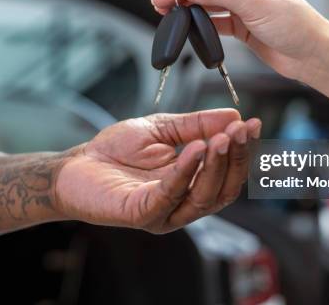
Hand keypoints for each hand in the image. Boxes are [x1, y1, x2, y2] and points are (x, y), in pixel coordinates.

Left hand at [55, 109, 260, 233]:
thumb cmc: (116, 150)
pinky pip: (170, 195)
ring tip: (224, 137)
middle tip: (242, 130)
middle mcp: (182, 203)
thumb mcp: (163, 129)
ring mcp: (163, 212)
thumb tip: (235, 114)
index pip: (227, 174)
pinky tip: (196, 148)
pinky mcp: (141, 214)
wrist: (76, 165)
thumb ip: (198, 125)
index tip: (252, 124)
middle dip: (236, 159)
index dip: (243, 151)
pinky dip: (186, 172)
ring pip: (203, 197)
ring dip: (217, 165)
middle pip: (223, 190)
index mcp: (191, 184)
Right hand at [151, 0, 328, 80]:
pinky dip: (201, 24)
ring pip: (209, 2)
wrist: (311, 56)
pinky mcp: (240, 24)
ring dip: (190, 9)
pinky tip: (188, 28)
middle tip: (164, 1)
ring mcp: (243, 4)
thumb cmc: (297, 25)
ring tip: (169, 13)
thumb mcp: (254, 4)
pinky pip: (214, 21)